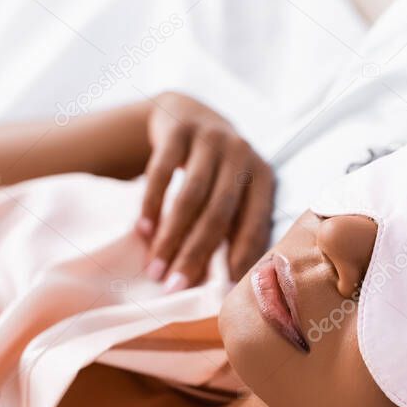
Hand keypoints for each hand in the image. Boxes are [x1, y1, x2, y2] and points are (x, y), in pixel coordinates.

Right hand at [135, 92, 274, 291]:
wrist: (187, 113)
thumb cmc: (215, 171)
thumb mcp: (235, 191)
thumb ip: (234, 227)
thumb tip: (224, 286)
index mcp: (264, 176)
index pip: (254, 225)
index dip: (239, 259)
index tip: (220, 293)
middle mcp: (241, 154)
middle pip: (219, 214)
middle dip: (195, 255)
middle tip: (175, 287)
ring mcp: (210, 138)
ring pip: (190, 197)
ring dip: (170, 238)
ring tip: (154, 269)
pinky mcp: (178, 130)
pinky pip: (161, 172)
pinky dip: (151, 205)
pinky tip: (142, 231)